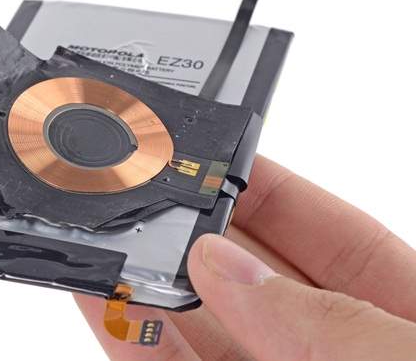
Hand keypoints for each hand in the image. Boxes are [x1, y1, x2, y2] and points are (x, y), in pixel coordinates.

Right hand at [75, 155, 415, 359]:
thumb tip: (225, 266)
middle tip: (146, 193)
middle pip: (250, 276)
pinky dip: (135, 339)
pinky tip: (108, 300)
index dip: (268, 188)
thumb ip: (331, 320)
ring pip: (201, 326)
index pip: (326, 232)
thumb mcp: (411, 356)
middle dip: (196, 232)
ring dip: (151, 281)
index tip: (214, 154)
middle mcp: (333, 349)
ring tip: (109, 239)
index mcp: (404, 316)